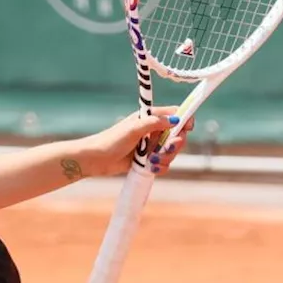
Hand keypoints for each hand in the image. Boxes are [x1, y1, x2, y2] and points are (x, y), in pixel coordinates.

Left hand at [79, 106, 195, 177]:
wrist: (96, 159)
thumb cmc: (111, 141)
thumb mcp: (133, 129)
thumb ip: (154, 123)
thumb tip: (175, 119)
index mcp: (150, 118)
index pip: (175, 114)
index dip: (185, 120)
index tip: (186, 129)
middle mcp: (152, 130)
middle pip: (178, 135)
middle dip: (175, 144)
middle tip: (166, 148)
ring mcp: (150, 145)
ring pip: (171, 152)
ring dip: (166, 158)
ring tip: (151, 161)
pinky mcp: (148, 159)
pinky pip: (163, 164)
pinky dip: (160, 167)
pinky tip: (150, 168)